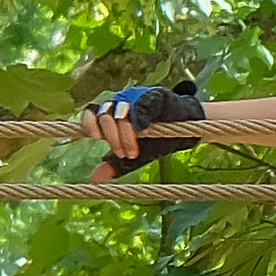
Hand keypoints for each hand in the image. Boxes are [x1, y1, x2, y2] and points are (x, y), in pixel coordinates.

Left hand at [89, 80, 207, 174]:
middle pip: (104, 114)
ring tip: (134, 152)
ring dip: (124, 133)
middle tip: (124, 154)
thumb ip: (114, 164)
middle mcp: (120, 102)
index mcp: (111, 115)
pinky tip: (143, 129)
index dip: (89, 124)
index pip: (91, 112)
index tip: (98, 139)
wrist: (186, 131)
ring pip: (120, 110)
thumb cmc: (157, 141)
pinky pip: (141, 105)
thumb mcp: (133, 157)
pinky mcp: (153, 96)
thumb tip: (93, 180)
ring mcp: (136, 97)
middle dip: (112, 137)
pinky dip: (138, 118)